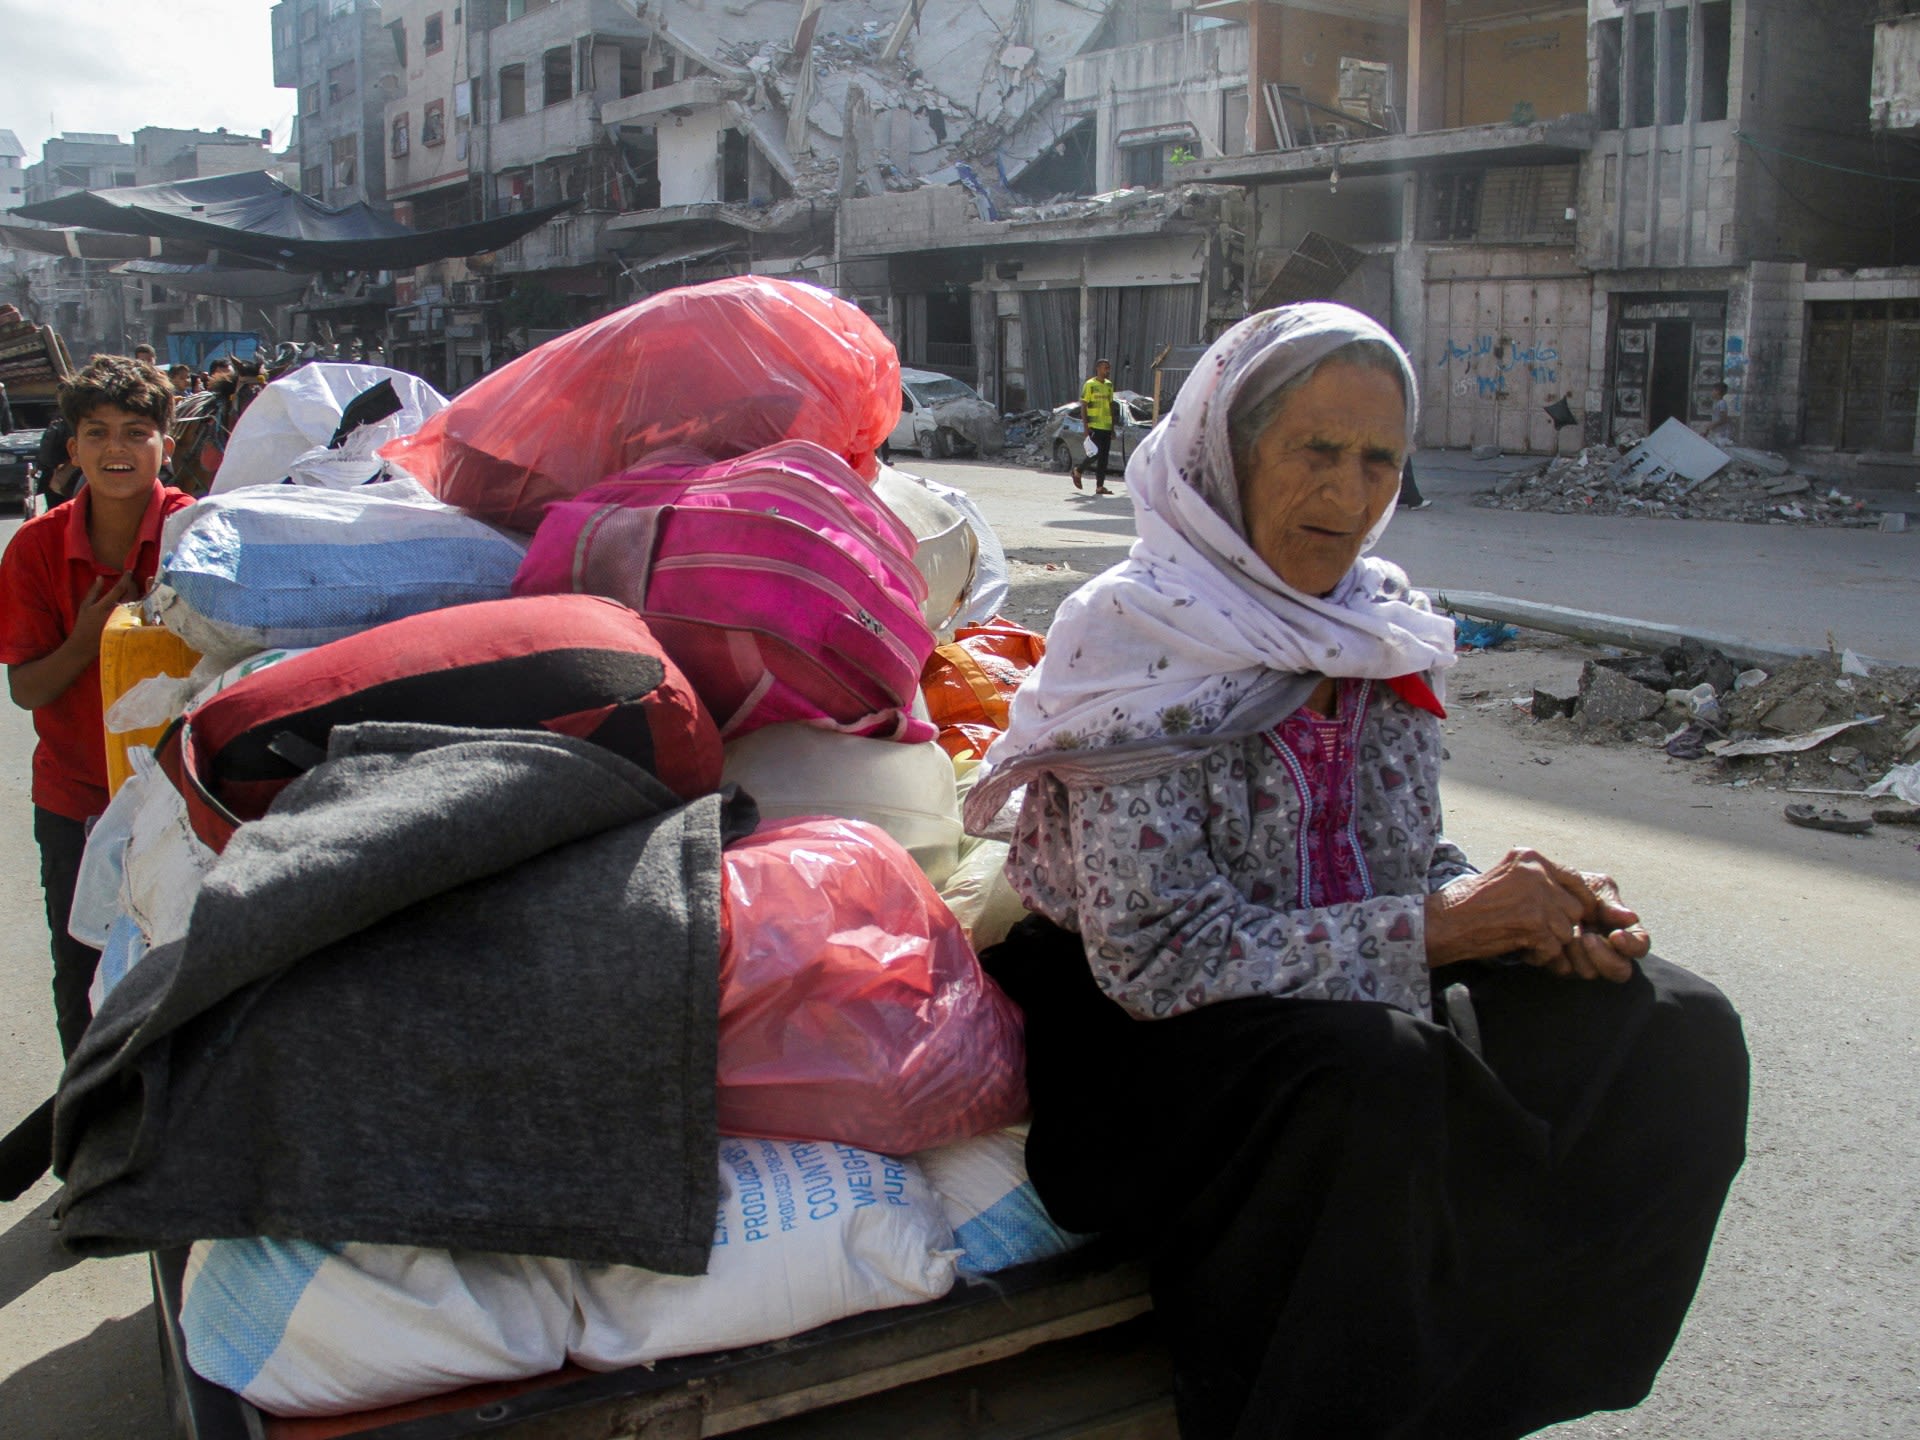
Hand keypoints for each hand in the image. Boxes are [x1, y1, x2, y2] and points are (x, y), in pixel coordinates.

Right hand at [69, 574, 133, 652]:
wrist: (85, 646)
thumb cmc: (84, 624)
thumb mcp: (85, 606)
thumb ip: (94, 591)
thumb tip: (101, 576)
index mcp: (104, 606)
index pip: (119, 589)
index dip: (126, 578)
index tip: (129, 571)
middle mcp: (116, 614)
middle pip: (132, 595)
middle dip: (133, 585)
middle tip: (131, 580)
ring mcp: (124, 622)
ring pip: (137, 603)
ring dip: (138, 594)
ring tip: (133, 589)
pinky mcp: (129, 628)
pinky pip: (139, 614)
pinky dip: (140, 605)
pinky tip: (137, 601)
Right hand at [1424, 848, 1644, 982]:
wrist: (1445, 921)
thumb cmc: (1467, 901)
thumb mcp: (1504, 876)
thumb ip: (1535, 879)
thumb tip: (1571, 896)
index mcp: (1530, 857)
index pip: (1574, 877)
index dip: (1581, 900)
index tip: (1580, 915)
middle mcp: (1537, 873)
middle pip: (1574, 907)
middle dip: (1563, 925)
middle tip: (1543, 934)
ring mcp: (1537, 898)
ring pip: (1567, 930)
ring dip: (1551, 942)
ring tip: (1528, 942)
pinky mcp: (1535, 924)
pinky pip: (1553, 947)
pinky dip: (1540, 956)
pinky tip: (1523, 950)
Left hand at [1552, 870, 1649, 980]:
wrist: (1546, 889)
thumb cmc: (1579, 888)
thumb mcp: (1597, 888)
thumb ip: (1612, 903)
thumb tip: (1631, 918)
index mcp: (1625, 934)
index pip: (1640, 947)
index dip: (1631, 946)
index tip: (1616, 936)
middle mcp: (1610, 954)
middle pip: (1620, 971)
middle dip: (1604, 957)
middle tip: (1587, 937)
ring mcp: (1587, 962)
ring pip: (1590, 973)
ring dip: (1578, 953)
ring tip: (1567, 931)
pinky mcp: (1564, 965)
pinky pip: (1565, 970)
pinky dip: (1558, 954)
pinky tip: (1552, 937)